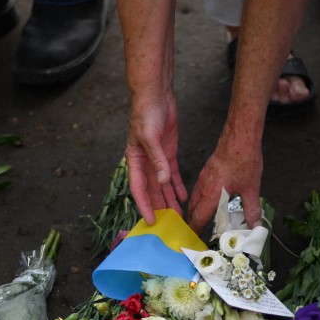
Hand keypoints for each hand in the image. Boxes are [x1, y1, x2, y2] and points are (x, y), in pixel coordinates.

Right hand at [125, 93, 186, 224]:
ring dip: (170, 199)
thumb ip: (157, 160)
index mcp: (135, 160)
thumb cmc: (146, 113)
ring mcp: (157, 159)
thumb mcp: (150, 136)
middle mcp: (145, 163)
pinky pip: (173, 174)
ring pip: (164, 185)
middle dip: (160, 207)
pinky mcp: (169, 153)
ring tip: (179, 215)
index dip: (145, 206)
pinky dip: (177, 186)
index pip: (139, 189)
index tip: (151, 221)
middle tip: (170, 223)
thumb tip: (163, 181)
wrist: (155, 96)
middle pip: (153, 191)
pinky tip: (183, 196)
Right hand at [187, 135, 262, 233]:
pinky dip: (200, 198)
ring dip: (196, 210)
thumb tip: (255, 225)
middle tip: (196, 233)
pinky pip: (199, 188)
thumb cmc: (244, 159)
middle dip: (193, 222)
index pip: (199, 217)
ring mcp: (204, 176)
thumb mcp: (251, 188)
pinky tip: (208, 199)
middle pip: (193, 208)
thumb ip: (251, 209)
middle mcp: (204, 186)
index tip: (194, 240)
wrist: (240, 135)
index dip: (195, 230)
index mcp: (212, 194)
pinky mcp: (207, 170)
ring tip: (201, 219)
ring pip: (194, 198)